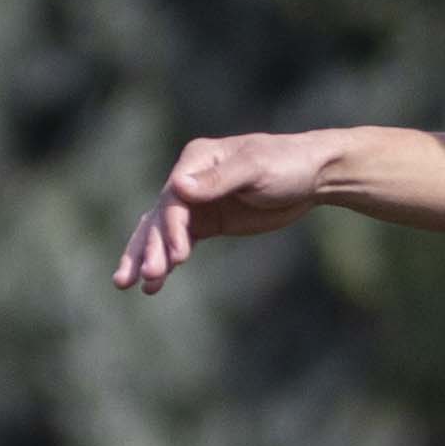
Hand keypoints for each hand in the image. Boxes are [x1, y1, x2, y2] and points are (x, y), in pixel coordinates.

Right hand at [117, 134, 342, 292]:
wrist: (312, 176)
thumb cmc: (286, 164)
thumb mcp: (256, 169)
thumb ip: (219, 180)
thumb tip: (178, 186)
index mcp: (197, 160)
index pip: (174, 197)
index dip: (172, 227)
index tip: (179, 255)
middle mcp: (190, 180)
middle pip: (162, 216)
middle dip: (153, 247)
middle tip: (149, 277)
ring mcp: (197, 202)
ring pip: (163, 232)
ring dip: (148, 257)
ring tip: (132, 285)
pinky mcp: (208, 222)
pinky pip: (180, 242)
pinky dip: (167, 261)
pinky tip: (154, 284)